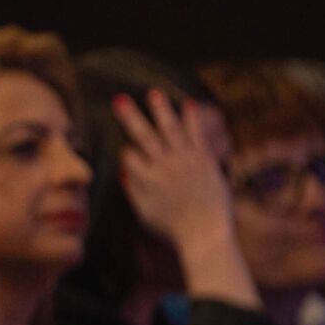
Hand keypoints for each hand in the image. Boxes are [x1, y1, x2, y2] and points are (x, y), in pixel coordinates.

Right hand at [115, 89, 236, 253]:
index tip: (125, 152)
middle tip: (119, 99)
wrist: (205, 232)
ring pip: (170, 129)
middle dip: (130, 116)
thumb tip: (123, 170)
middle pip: (143, 136)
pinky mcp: (204, 159)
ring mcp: (185, 161)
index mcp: (146, 180)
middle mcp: (164, 166)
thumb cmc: (173, 227)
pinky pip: (197, 134)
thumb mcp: (145, 213)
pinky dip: (192, 119)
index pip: (129, 156)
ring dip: (161, 109)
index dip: (125, 153)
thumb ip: (133, 190)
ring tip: (153, 92)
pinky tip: (188, 104)